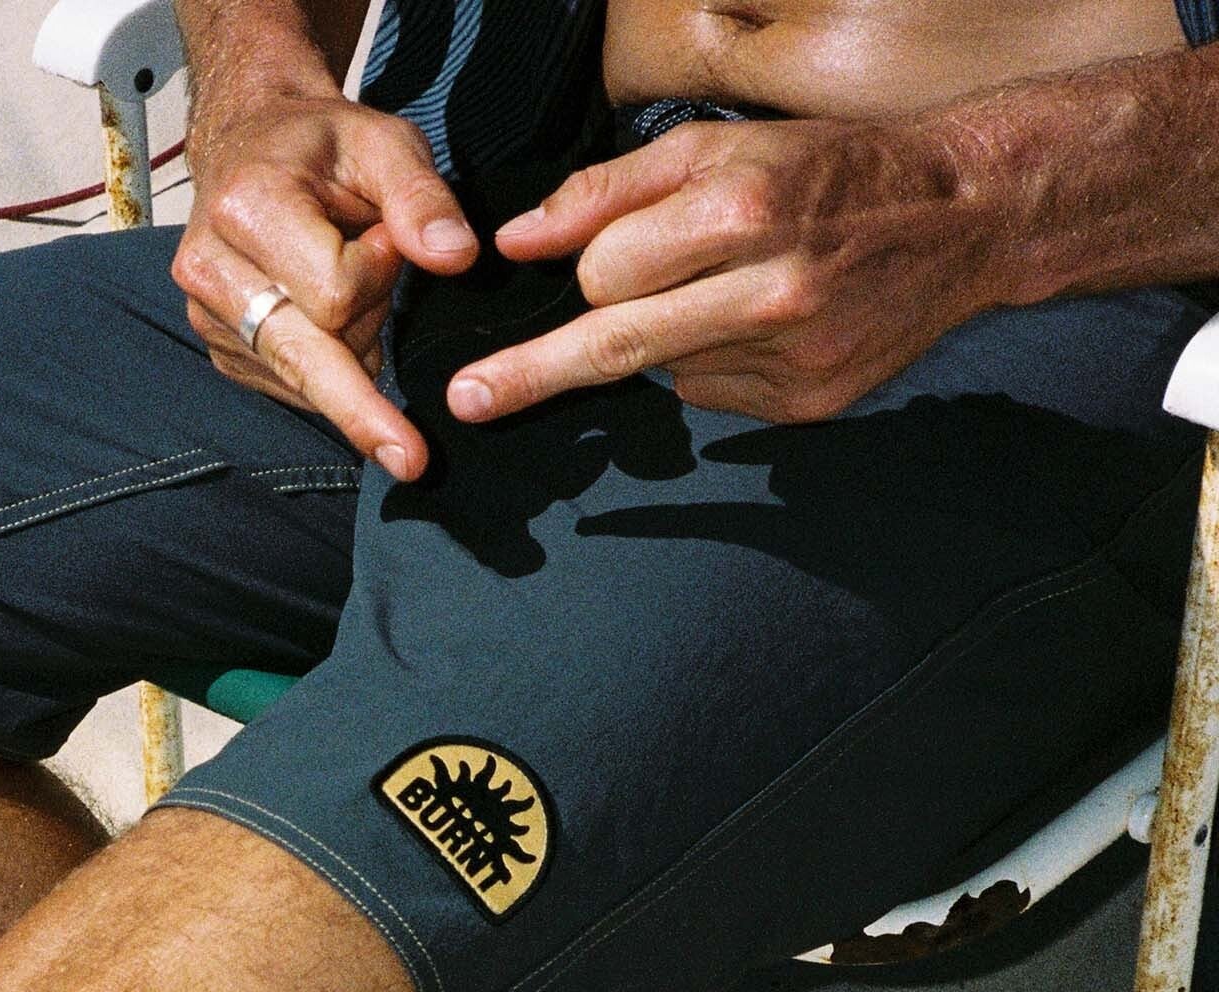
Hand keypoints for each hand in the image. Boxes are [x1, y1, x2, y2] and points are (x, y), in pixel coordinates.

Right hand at [173, 89, 480, 478]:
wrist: (249, 142)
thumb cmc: (323, 145)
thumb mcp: (383, 142)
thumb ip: (421, 196)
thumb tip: (456, 257)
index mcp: (247, 208)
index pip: (332, 294)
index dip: (377, 275)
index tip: (386, 237)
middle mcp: (212, 270)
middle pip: (306, 360)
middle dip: (364, 407)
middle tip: (413, 461)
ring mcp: (209, 318)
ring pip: (304, 377)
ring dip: (350, 347)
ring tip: (348, 282)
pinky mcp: (221, 351)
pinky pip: (291, 388)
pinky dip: (329, 364)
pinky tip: (327, 320)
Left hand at [448, 115, 1001, 425]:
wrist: (964, 216)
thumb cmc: (831, 170)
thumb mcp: (720, 148)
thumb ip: (608, 191)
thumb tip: (517, 240)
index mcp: (739, 212)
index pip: (606, 273)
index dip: (595, 268)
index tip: (596, 268)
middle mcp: (764, 291)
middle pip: (612, 347)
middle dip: (532, 374)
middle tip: (467, 401)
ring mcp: (789, 357)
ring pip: (665, 372)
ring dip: (669, 339)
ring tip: (732, 293)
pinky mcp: (807, 404)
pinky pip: (712, 397)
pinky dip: (715, 365)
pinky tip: (761, 327)